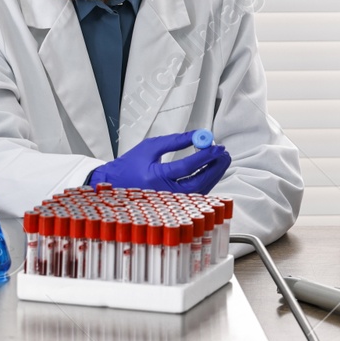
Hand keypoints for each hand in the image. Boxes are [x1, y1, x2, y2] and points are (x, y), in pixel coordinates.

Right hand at [88, 131, 231, 193]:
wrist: (116, 184)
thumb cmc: (130, 166)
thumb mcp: (150, 147)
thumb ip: (175, 141)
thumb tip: (198, 135)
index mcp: (155, 177)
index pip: (186, 167)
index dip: (204, 156)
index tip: (215, 147)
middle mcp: (164, 193)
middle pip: (198, 183)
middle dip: (214, 168)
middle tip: (223, 154)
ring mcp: (170, 201)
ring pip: (200, 191)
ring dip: (214, 174)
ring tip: (221, 159)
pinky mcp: (174, 204)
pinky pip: (196, 194)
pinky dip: (206, 182)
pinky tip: (212, 170)